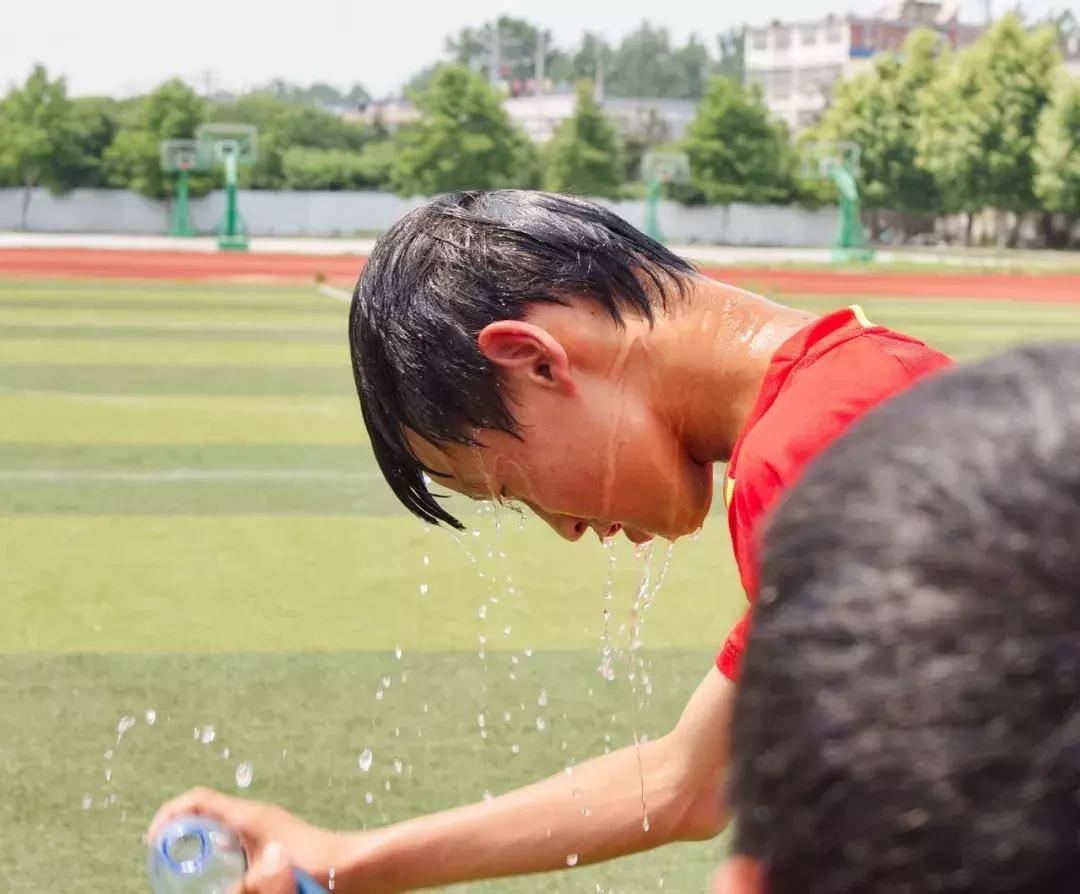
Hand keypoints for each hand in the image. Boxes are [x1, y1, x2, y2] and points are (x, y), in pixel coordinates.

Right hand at [147, 787, 349, 888]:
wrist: (358, 866)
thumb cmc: (321, 869)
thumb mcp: (272, 882)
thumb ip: (244, 889)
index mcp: (250, 817)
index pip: (198, 800)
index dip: (169, 814)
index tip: (152, 840)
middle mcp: (255, 816)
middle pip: (205, 810)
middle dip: (180, 830)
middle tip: (163, 859)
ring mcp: (266, 826)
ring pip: (220, 825)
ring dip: (199, 840)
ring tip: (184, 868)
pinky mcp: (275, 840)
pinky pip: (235, 838)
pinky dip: (218, 850)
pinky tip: (218, 874)